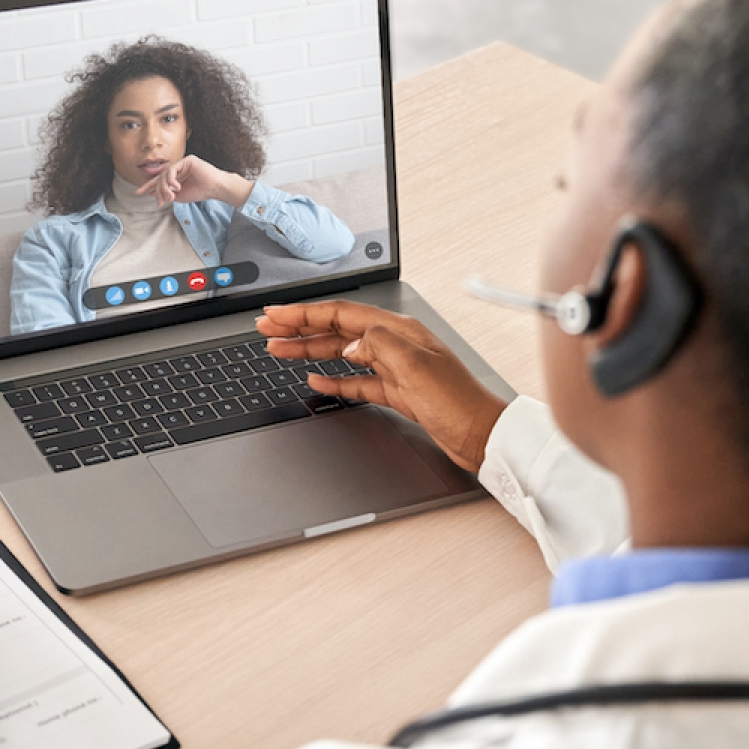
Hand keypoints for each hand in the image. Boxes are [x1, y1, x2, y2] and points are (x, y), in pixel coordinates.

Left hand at [135, 155, 255, 207]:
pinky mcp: (188, 160)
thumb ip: (168, 194)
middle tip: (160, 201)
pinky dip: (171, 179)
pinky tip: (176, 187)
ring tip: (170, 196)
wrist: (216, 188)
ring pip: (166, 174)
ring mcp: (183, 163)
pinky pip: (173, 169)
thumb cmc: (201, 192)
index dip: (148, 186)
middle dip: (158, 190)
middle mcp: (178, 168)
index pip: (159, 180)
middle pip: (161, 178)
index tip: (138, 193)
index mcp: (176, 176)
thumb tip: (154, 194)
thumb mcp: (180, 197)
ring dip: (165, 187)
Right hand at [257, 301, 508, 471]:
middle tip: (266, 328)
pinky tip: (315, 381)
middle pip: (336, 330)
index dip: (304, 313)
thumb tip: (350, 341)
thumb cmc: (458, 402)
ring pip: (342, 354)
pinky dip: (333, 380)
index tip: (276, 314)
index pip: (340, 314)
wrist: (481, 434)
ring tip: (279, 351)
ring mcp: (394, 368)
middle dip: (299, 328)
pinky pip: (356, 381)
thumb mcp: (415, 367)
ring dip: (309, 352)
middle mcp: (394, 344)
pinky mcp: (396, 392)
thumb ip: (378, 345)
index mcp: (398, 331)